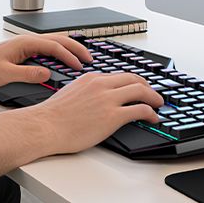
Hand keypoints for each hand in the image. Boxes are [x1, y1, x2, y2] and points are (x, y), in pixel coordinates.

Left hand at [0, 34, 92, 87]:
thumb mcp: (5, 74)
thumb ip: (27, 74)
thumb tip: (46, 74)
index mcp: (26, 43)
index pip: (54, 47)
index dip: (69, 56)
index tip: (79, 66)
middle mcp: (28, 40)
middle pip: (59, 40)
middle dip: (77, 48)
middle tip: (89, 59)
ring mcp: (28, 44)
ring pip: (55, 42)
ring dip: (70, 49)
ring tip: (82, 59)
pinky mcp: (26, 50)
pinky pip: (49, 48)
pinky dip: (61, 52)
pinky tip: (65, 60)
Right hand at [29, 72, 163, 154]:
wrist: (44, 126)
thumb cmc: (51, 117)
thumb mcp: (70, 94)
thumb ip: (85, 92)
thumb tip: (94, 101)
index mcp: (90, 78)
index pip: (118, 76)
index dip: (132, 82)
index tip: (138, 87)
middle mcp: (101, 85)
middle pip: (133, 79)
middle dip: (148, 86)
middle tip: (153, 94)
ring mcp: (108, 99)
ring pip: (140, 90)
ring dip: (154, 97)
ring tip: (158, 104)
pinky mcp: (113, 116)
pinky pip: (140, 110)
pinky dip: (151, 112)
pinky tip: (153, 117)